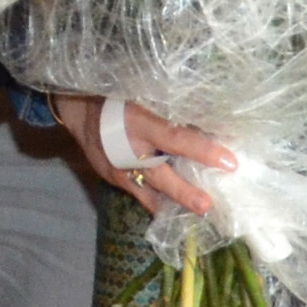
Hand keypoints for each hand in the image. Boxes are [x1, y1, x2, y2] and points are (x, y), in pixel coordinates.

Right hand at [61, 93, 233, 218]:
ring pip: (151, 192)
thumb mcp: (142, 94)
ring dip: (176, 203)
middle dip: (186, 193)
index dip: (203, 151)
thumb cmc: (118, 96)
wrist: (77, 110)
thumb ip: (170, 111)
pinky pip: (140, 195)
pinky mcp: (114, 180)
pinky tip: (176, 210)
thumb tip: (211, 123)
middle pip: (162, 177)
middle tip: (208, 206)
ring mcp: (119, 169)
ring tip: (200, 212)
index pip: (176, 139)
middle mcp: (129, 149)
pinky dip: (158, 203)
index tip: (229, 163)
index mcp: (139, 122)